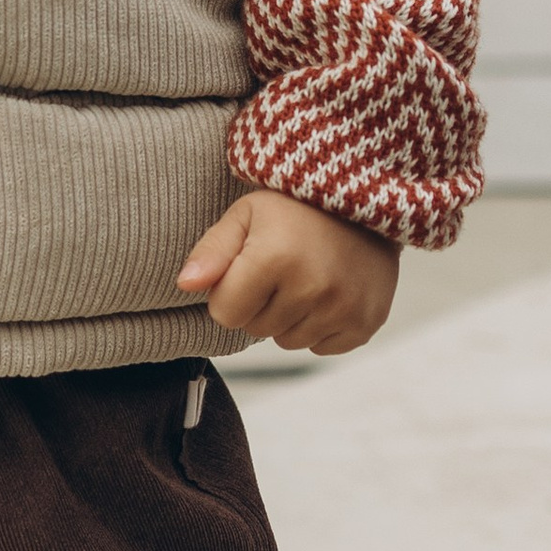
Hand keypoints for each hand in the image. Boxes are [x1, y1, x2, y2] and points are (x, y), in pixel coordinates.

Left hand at [179, 189, 397, 356]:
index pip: (225, 314)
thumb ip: (211, 251)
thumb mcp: (246, 215)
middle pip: (255, 329)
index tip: (248, 267)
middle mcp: (313, 288)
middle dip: (260, 304)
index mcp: (275, 258)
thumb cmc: (297, 208)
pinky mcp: (365, 323)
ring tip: (305, 278)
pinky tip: (328, 292)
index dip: (230, 292)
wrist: (365, 203)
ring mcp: (343, 309)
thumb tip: (185, 284)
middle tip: (282, 268)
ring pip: (287, 341)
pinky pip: (321, 347)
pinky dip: (319, 326)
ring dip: (288, 317)